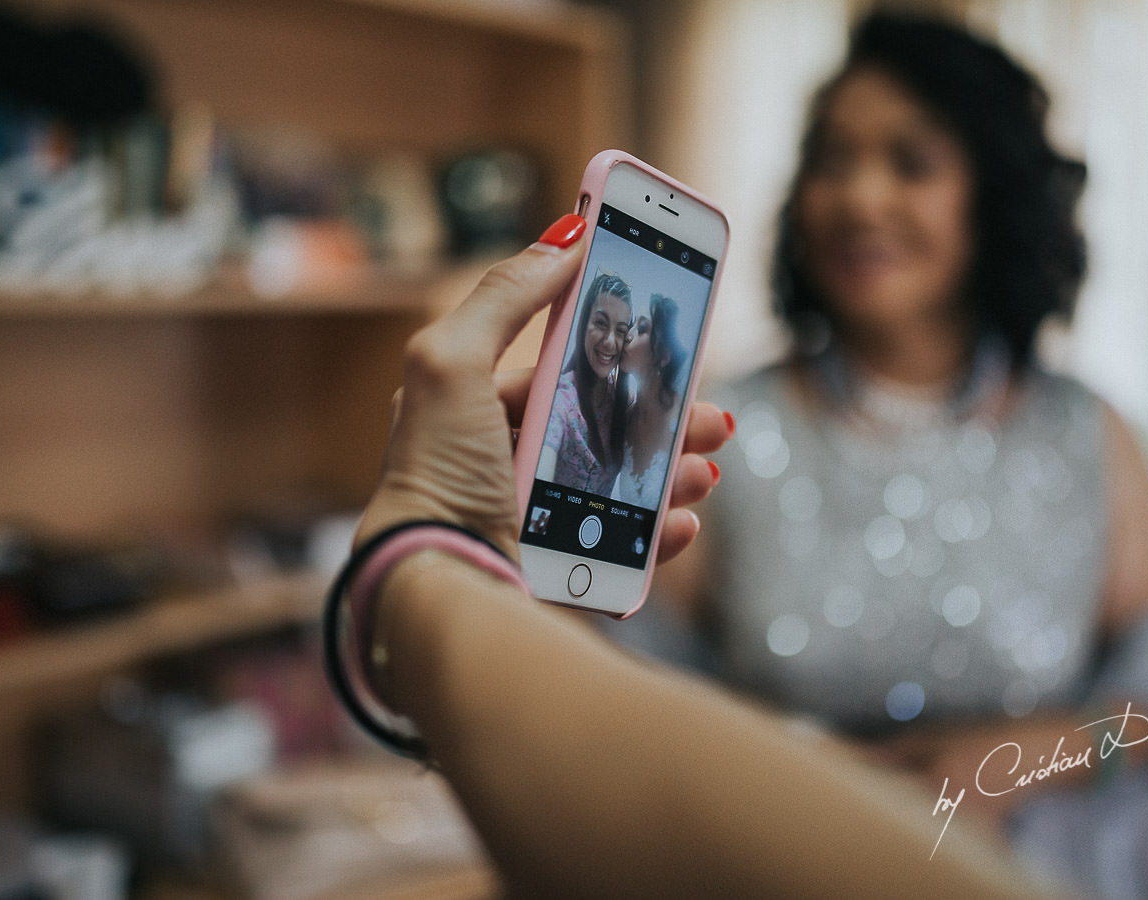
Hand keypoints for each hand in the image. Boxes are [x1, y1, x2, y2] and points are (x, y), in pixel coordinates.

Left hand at [356, 215, 730, 564]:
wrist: (440, 582)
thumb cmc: (436, 471)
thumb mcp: (450, 360)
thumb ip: (504, 294)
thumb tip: (565, 233)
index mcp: (472, 408)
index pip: (555, 368)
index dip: (613, 353)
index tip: (665, 339)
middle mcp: (499, 460)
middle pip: (601, 425)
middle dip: (660, 419)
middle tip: (711, 417)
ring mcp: (530, 514)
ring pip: (620, 483)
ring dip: (671, 472)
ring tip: (704, 472)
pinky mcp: (555, 563)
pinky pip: (619, 543)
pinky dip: (657, 533)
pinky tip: (680, 523)